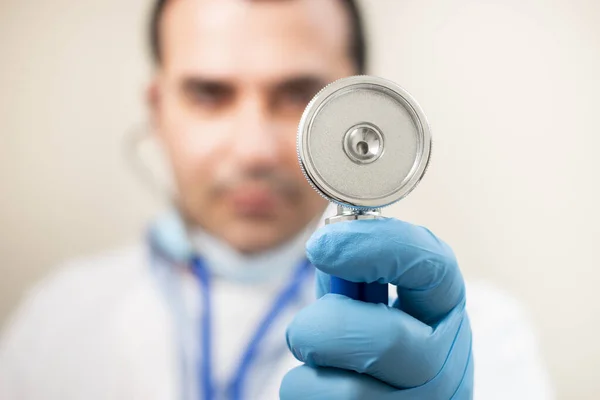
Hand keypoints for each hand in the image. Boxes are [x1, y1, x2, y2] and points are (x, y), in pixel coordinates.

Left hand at [280, 218, 472, 398]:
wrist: (389, 399)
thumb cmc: (372, 345)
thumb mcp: (374, 303)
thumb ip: (353, 277)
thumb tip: (326, 245)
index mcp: (442, 311)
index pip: (432, 266)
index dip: (377, 247)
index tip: (323, 244)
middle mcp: (444, 364)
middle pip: (386, 340)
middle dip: (323, 326)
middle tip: (304, 329)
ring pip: (346, 392)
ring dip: (309, 371)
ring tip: (318, 364)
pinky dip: (305, 394)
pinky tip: (323, 390)